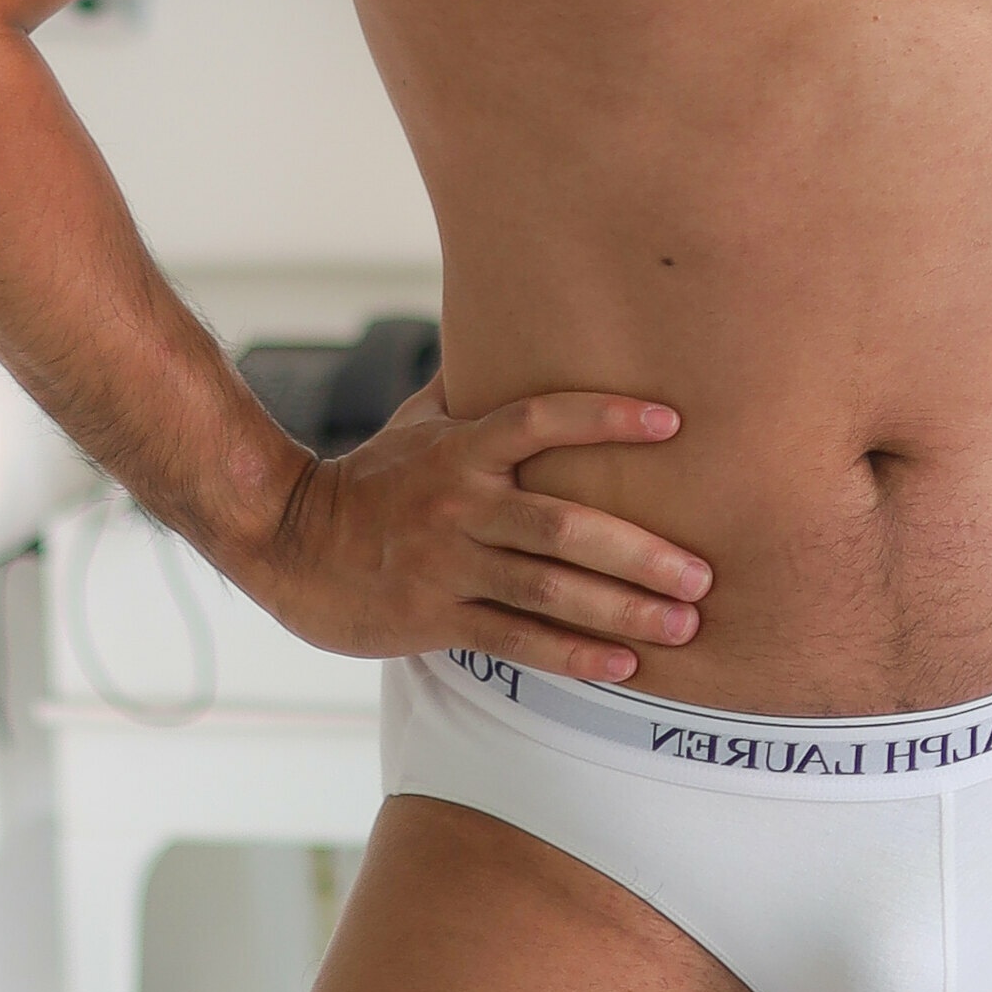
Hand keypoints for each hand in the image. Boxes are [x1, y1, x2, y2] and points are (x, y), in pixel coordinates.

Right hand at [249, 387, 708, 684]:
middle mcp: (458, 503)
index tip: (672, 421)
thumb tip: (522, 325)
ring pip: (548, 589)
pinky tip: (623, 666)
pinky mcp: (435, 617)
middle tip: (702, 574)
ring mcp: (447, 563)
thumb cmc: (371, 479)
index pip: (538, 419)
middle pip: (562, 524)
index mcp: (461, 448)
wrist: (289, 544)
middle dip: (639, 553)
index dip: (604, 417)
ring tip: (683, 625)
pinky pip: (516, 639)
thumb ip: (476, 389)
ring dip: (621, 610)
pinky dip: (573, 655)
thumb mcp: (418, 422)